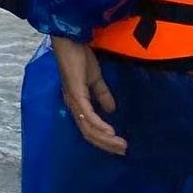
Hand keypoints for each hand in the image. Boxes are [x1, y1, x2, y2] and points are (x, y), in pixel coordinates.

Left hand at [51, 36, 126, 154]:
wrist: (70, 41)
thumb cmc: (79, 57)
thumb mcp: (95, 78)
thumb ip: (102, 94)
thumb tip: (111, 109)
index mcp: (77, 103)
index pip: (88, 128)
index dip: (102, 139)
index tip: (118, 146)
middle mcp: (73, 105)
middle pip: (88, 133)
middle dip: (106, 144)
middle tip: (122, 150)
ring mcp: (74, 100)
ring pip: (88, 127)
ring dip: (105, 138)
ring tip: (120, 145)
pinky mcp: (76, 93)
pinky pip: (87, 115)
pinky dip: (99, 125)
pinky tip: (110, 132)